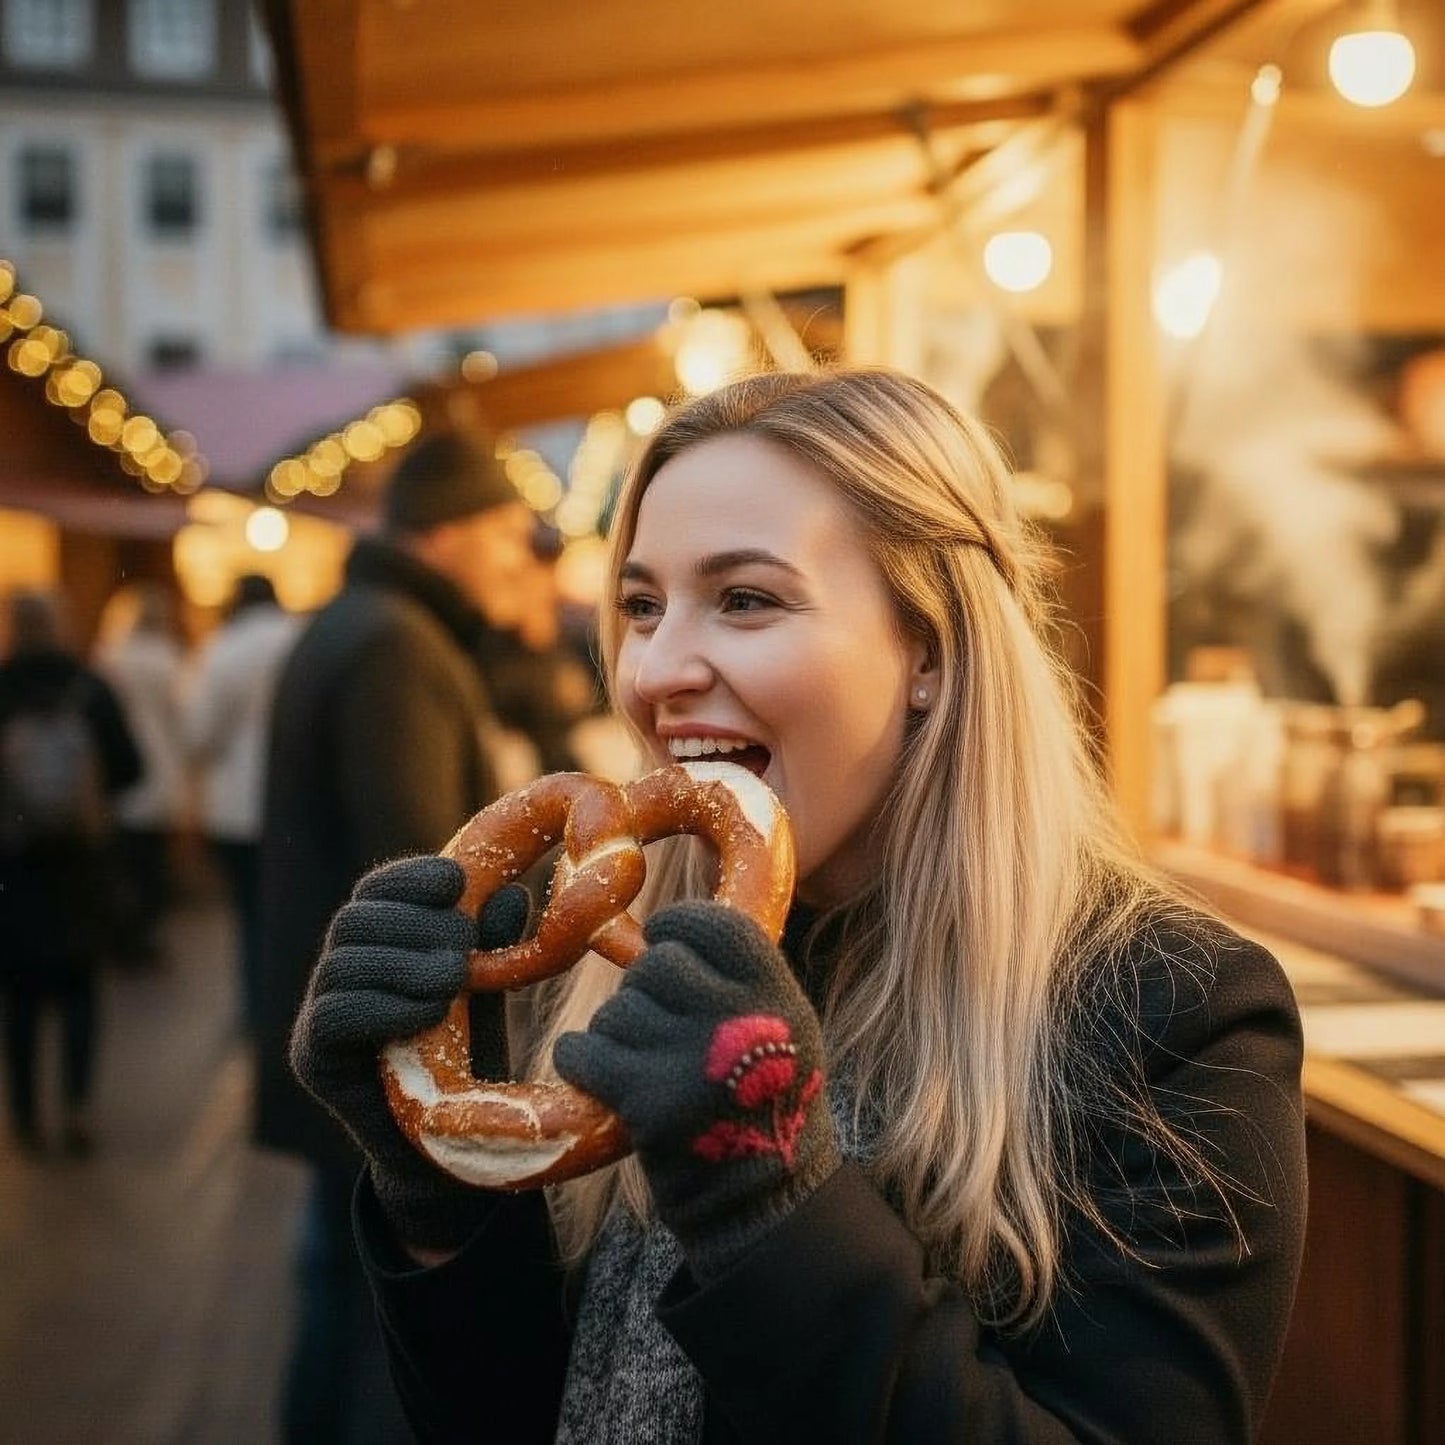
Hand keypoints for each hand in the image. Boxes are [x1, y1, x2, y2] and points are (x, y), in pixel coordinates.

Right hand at [289, 855, 530, 1249]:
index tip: (455, 880)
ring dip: (404, 964)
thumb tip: (511, 893)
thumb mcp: (487, 993)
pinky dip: (386, 1007)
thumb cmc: (467, 1058)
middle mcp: (338, 972)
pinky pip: (333, 1016)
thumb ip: (490, 947)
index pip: (375, 890)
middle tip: (464, 947)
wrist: (446, 1148)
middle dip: (413, 922)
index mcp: (376, 944)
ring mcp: (317, 1014)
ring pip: (341, 963)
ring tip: (455, 981)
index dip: (409, 877)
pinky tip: (430, 1014)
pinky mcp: (312, 1059)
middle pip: (353, 919)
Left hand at [554, 901, 837, 1279]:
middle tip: (656, 1030)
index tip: (662, 945)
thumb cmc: (766, 1107)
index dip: (676, 929)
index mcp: (775, 993)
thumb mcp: (783, 1029)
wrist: (767, 1203)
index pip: (710, 924)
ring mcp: (691, 1058)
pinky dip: (581, 1062)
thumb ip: (737, 982)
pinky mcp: (648, 1101)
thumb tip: (665, 937)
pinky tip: (603, 1080)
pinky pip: (583, 1050)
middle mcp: (737, 1017)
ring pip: (615, 1012)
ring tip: (643, 1068)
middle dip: (643, 993)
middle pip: (653, 966)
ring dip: (616, 1036)